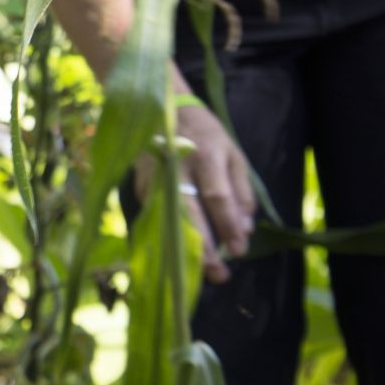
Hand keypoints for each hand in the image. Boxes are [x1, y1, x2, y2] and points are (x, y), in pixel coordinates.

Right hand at [137, 103, 253, 284]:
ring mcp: (154, 177)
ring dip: (182, 249)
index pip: (218, 197)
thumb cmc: (206, 135)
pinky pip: (155, 218)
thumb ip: (241, 192)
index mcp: (206, 156)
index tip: (239, 251)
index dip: (228, 226)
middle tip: (219, 274)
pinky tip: (179, 255)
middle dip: (203, 247)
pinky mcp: (140, 187)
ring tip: (199, 274)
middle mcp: (177, 167)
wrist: (164, 110)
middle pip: (188, 213)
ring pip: (167, 219)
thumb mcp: (233, 155)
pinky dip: (168, 238)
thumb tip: (244, 229)